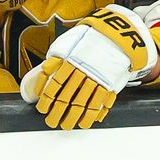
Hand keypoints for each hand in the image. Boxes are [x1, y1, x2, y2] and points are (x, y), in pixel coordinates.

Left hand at [20, 4, 157, 129]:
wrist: (116, 33)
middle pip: (67, 97)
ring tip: (66, 125)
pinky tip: (85, 122)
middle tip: (52, 121)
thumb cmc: (90, 40)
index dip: (47, 99)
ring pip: (82, 103)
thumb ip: (56, 58)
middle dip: (57, 112)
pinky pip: (99, 103)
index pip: (55, 84)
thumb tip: (43, 73)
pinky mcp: (109, 83)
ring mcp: (97, 78)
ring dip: (73, 117)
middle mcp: (83, 70)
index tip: (43, 108)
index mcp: (71, 59)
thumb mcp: (69, 43)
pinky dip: (91, 115)